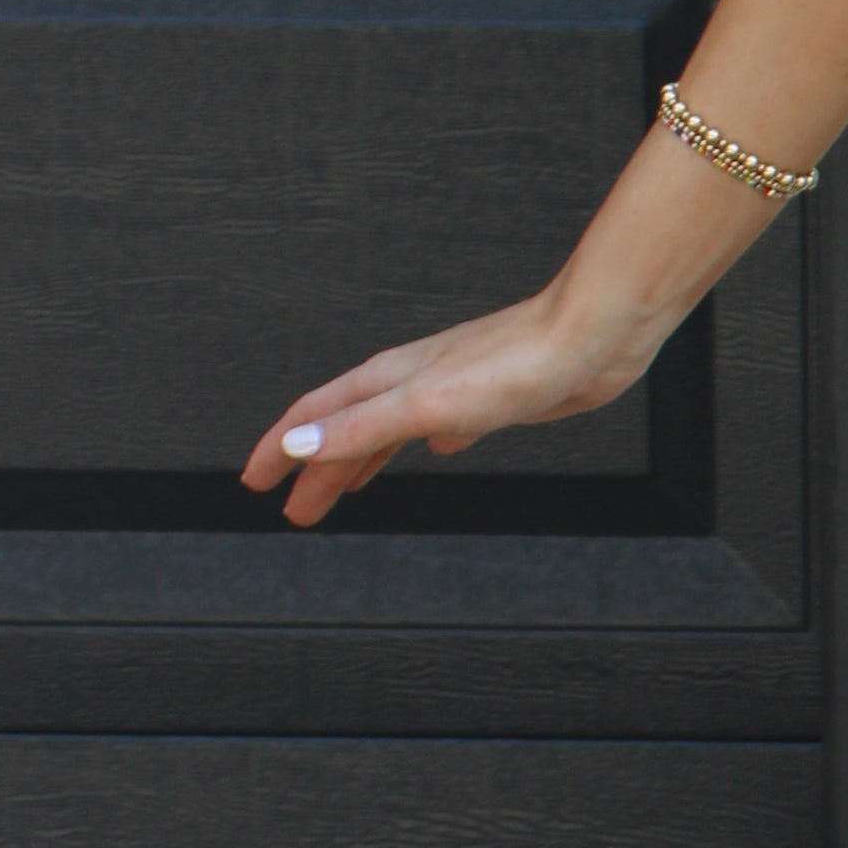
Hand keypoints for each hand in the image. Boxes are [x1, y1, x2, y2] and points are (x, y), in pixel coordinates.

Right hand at [242, 283, 662, 530]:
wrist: (593, 337)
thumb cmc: (518, 361)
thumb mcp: (426, 405)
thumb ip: (363, 426)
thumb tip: (300, 445)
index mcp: (389, 380)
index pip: (315, 419)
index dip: (280, 450)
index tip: (254, 481)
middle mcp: (414, 380)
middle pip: (348, 430)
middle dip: (316, 470)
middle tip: (296, 509)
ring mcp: (452, 388)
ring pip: (390, 429)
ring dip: (361, 460)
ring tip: (346, 489)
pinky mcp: (493, 399)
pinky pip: (440, 425)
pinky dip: (423, 442)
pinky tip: (439, 449)